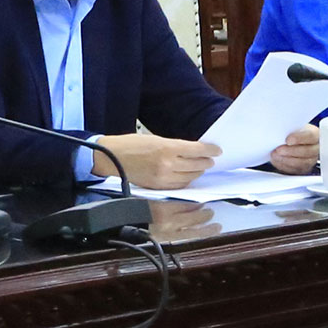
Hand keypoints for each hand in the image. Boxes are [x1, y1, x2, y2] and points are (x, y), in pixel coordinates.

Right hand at [100, 132, 216, 191]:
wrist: (110, 158)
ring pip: (190, 178)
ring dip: (198, 173)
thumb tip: (192, 151)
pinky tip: (188, 177)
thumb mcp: (154, 139)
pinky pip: (179, 186)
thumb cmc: (129, 145)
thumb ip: (174, 147)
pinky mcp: (158, 188)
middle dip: (205, 162)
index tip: (217, 150)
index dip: (210, 150)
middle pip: (196, 165)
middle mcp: (167, 164)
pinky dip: (186, 181)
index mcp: (167, 148)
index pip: (197, 150)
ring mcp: (163, 178)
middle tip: (210, 159)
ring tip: (201, 168)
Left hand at [266, 125, 320, 173]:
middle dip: (291, 151)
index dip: (299, 138)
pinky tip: (276, 160)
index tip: (288, 140)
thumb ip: (289, 130)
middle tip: (279, 149)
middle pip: (308, 151)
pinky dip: (284, 165)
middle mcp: (316, 148)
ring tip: (275, 154)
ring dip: (286, 159)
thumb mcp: (292, 127)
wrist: (292, 141)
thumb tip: (280, 132)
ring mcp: (311, 160)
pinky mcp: (303, 169)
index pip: (311, 136)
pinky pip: (295, 170)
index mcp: (315, 135)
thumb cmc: (293, 133)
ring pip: (302, 163)